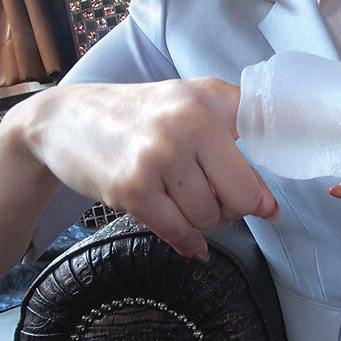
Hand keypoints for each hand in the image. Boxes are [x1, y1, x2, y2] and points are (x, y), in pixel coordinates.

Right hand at [22, 77, 278, 260]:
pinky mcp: (132, 187)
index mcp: (211, 98)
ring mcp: (159, 156)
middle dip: (235, 209)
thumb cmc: (142, 116)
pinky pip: (178, 231)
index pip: (264, 137)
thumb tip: (268, 205)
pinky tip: (190, 241)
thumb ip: (236, 138)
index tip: (270, 205)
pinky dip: (188, 242)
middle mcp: (189, 122)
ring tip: (186, 202)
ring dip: (204, 221)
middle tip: (220, 202)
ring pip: (209, 217)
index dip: (275, 169)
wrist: (66, 118)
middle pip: (241, 195)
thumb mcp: (191, 103)